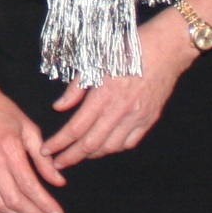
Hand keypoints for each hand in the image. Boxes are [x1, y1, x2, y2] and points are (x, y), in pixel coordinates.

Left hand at [42, 15, 194, 164]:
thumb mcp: (95, 61)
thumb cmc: (127, 49)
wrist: (165, 48)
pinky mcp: (150, 118)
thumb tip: (59, 107)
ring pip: (111, 147)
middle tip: (57, 164)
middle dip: (71, 157)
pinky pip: (130, 142)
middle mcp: (120, 110)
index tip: (46, 151)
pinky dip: (115, 148)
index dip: (59, 143)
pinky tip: (105, 146)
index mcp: (103, 94)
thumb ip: (76, 88)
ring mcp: (137, 117)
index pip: (76, 128)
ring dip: (92, 154)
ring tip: (79, 155)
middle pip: (91, 143)